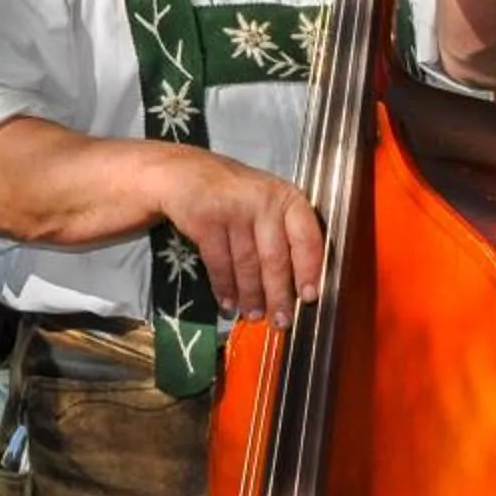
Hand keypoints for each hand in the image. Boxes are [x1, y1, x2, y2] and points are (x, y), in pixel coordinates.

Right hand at [152, 148, 324, 326]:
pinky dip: (225, 288)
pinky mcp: (206, 220)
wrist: (186, 174)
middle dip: (278, 295)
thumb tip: (298, 288)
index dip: (309, 270)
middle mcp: (263, 201)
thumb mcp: (267, 204)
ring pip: (247, 265)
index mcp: (286, 198)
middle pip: (275, 258)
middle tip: (281, 321)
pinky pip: (219, 263)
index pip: (306, 237)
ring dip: (251, 296)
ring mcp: (233, 210)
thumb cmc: (236, 195)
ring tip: (254, 315)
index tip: (310, 297)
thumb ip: (284, 235)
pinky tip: (229, 303)